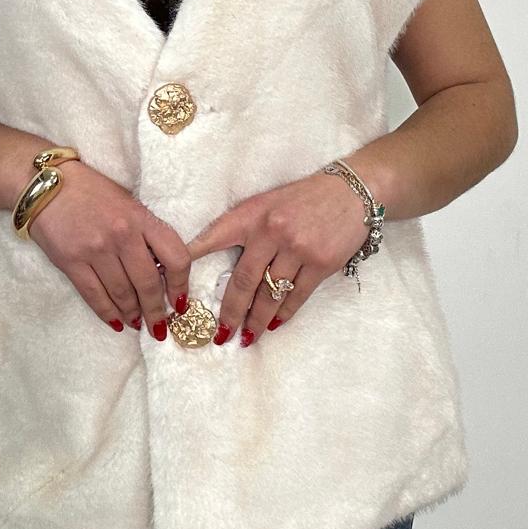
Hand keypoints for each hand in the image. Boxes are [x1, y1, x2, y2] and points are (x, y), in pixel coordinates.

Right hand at [23, 159, 191, 340]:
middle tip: (159, 326)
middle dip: (156, 311)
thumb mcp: (127, 204)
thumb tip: (161, 272)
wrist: (46, 185)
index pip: (175, 257)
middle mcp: (121, 234)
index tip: (180, 301)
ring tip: (137, 322)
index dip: (181, 285)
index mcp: (140, 217)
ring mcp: (95, 249)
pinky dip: (108, 313)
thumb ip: (145, 233)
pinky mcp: (71, 261)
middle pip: (148, 283)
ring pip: (122, 294)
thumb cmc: (91, 192)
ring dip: (133, 314)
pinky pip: (94, 296)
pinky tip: (117, 322)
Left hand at [185, 170, 371, 345]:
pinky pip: (296, 296)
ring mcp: (297, 249)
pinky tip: (274, 324)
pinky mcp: (321, 264)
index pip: (214, 237)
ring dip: (256, 320)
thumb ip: (245, 226)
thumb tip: (217, 256)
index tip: (175, 282)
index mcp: (253, 213)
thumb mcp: (268, 202)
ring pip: (269, 295)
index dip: (192, 258)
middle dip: (230, 312)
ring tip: (246, 337)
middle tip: (220, 333)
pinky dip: (283, 313)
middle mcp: (272, 231)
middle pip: (243, 281)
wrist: (352, 192)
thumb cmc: (305, 197)